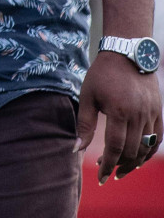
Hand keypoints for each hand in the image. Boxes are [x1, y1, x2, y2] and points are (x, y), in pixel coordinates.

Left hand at [77, 50, 162, 182]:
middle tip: (107, 173)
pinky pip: (157, 138)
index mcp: (119, 112)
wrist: (127, 54)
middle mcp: (138, 115)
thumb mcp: (87, 96)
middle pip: (131, 151)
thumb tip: (76, 149)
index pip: (114, 148)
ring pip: (146, 147)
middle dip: (118, 166)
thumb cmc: (102, 75)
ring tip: (121, 170)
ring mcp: (151, 114)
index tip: (100, 177)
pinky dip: (149, 151)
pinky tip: (138, 159)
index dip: (108, 165)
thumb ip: (84, 124)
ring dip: (133, 162)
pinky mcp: (158, 112)